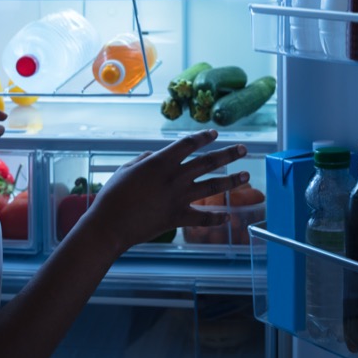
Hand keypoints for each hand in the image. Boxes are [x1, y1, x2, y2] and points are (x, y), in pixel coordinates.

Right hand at [79, 130, 248, 253]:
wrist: (111, 224)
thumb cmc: (113, 195)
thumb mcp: (126, 169)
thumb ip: (145, 160)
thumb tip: (156, 155)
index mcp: (160, 162)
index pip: (188, 144)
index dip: (203, 137)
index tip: (215, 133)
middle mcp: (174, 177)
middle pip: (208, 162)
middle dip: (228, 154)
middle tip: (243, 149)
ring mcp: (178, 198)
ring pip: (212, 186)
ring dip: (231, 180)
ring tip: (246, 176)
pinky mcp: (178, 217)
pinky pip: (203, 217)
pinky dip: (216, 218)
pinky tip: (228, 217)